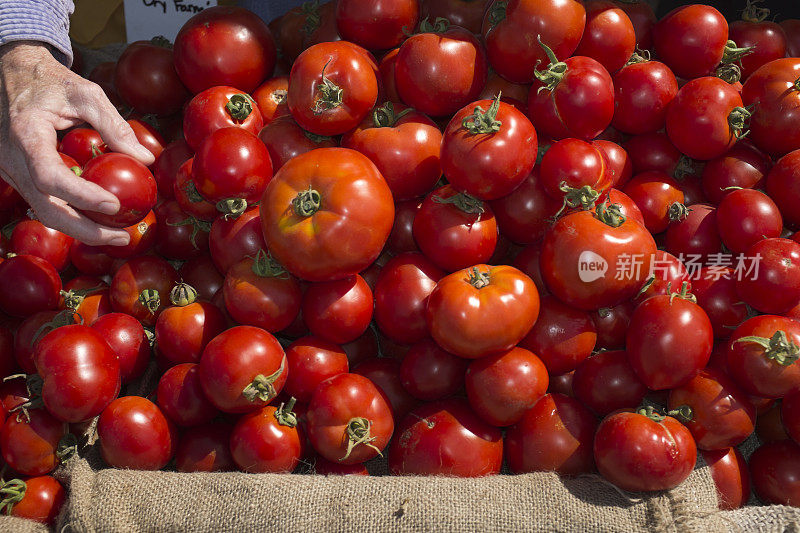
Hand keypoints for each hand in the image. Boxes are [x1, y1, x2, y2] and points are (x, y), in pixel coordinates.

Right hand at [0, 41, 155, 245]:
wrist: (11, 74)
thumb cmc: (50, 81)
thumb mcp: (85, 93)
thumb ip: (114, 125)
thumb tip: (146, 159)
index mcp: (26, 134)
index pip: (49, 176)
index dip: (81, 196)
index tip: (114, 204)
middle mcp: (12, 159)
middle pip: (45, 208)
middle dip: (85, 230)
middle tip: (123, 237)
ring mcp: (11, 172)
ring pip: (44, 212)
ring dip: (81, 230)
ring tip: (119, 235)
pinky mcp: (19, 177)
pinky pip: (44, 203)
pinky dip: (73, 216)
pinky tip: (101, 221)